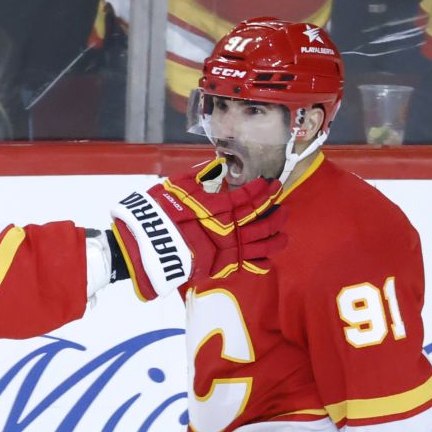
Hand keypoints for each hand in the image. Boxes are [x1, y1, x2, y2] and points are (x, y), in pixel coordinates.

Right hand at [110, 163, 285, 299]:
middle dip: (275, 211)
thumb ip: (201, 175)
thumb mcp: (178, 186)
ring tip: (283, 233)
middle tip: (282, 205)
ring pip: (262, 244)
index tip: (271, 184)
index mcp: (221, 208)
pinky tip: (268, 260)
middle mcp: (230, 229)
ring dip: (275, 238)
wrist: (148, 246)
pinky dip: (260, 263)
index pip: (249, 197)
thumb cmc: (160, 213)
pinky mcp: (222, 266)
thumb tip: (217, 166)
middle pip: (261, 220)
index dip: (262, 190)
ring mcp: (228, 249)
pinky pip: (248, 265)